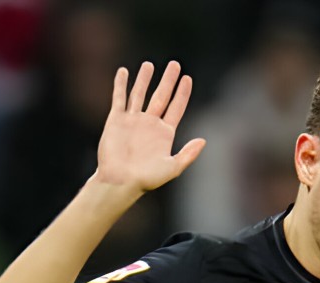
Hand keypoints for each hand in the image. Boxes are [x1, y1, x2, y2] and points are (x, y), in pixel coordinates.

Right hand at [94, 61, 205, 192]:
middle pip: (161, 96)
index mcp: (164, 133)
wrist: (120, 181)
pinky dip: (121, 84)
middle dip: (168, 80)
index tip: (187, 78)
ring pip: (139, 94)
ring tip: (149, 64)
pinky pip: (119, 98)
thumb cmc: (147, 179)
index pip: (176, 108)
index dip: (182, 93)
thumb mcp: (173, 167)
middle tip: (175, 64)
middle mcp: (149, 124)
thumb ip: (188, 154)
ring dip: (144, 79)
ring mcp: (133, 121)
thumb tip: (203, 140)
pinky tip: (124, 72)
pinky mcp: (116, 120)